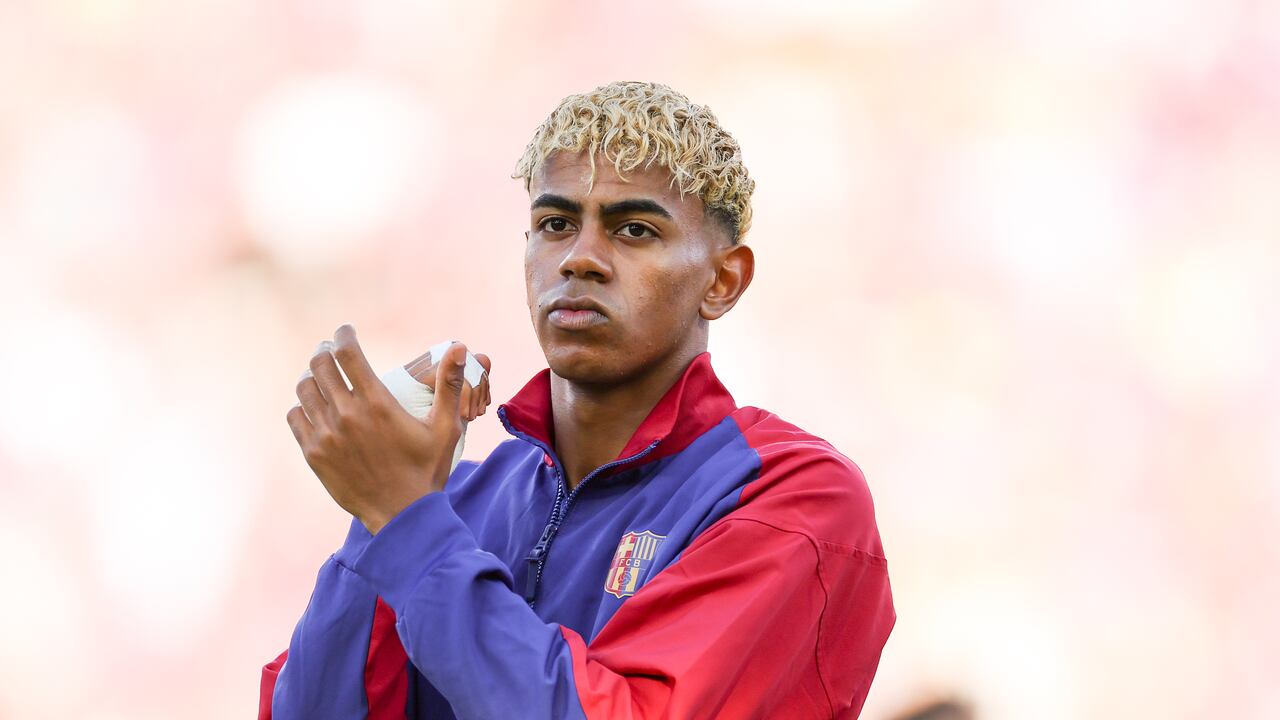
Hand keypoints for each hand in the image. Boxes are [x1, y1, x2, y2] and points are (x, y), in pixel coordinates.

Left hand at [286, 324, 484, 534]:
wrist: (402, 515)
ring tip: (322, 377)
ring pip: (304, 389)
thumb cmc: (427, 469)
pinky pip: (296, 416)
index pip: (348, 353)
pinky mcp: (314, 454)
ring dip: (312, 377)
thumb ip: (449, 384)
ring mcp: (326, 435)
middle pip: (320, 365)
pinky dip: (302, 406)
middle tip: (331, 350)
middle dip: (325, 350)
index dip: (344, 335)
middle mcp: (347, 415)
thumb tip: (460, 347)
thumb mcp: (446, 427)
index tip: (346, 331)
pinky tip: (315, 407)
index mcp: (377, 403)